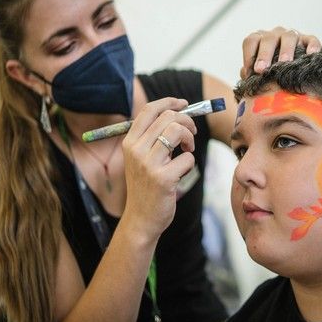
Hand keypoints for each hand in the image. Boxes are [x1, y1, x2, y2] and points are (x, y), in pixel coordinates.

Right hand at [121, 97, 196, 239]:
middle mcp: (136, 150)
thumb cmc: (146, 186)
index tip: (183, 103)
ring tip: (187, 149)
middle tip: (191, 134)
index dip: (169, 102)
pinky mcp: (163, 178)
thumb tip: (177, 113)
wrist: (141, 219)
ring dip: (190, 139)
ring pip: (178, 131)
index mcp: (129, 142)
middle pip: (168, 117)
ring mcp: (149, 164)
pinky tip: (181, 173)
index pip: (149, 110)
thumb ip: (152, 137)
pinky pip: (188, 158)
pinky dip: (190, 163)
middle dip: (187, 122)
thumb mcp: (141, 159)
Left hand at [240, 26, 321, 78]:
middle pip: (268, 39)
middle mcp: (275, 34)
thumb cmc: (270, 72)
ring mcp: (292, 35)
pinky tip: (311, 54)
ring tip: (285, 63)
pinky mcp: (308, 40)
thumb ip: (249, 72)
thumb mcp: (258, 71)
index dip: (249, 56)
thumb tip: (245, 74)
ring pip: (289, 37)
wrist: (292, 70)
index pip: (251, 41)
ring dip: (286, 50)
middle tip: (261, 70)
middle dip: (264, 55)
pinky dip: (312, 45)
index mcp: (260, 40)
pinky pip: (311, 39)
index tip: (250, 72)